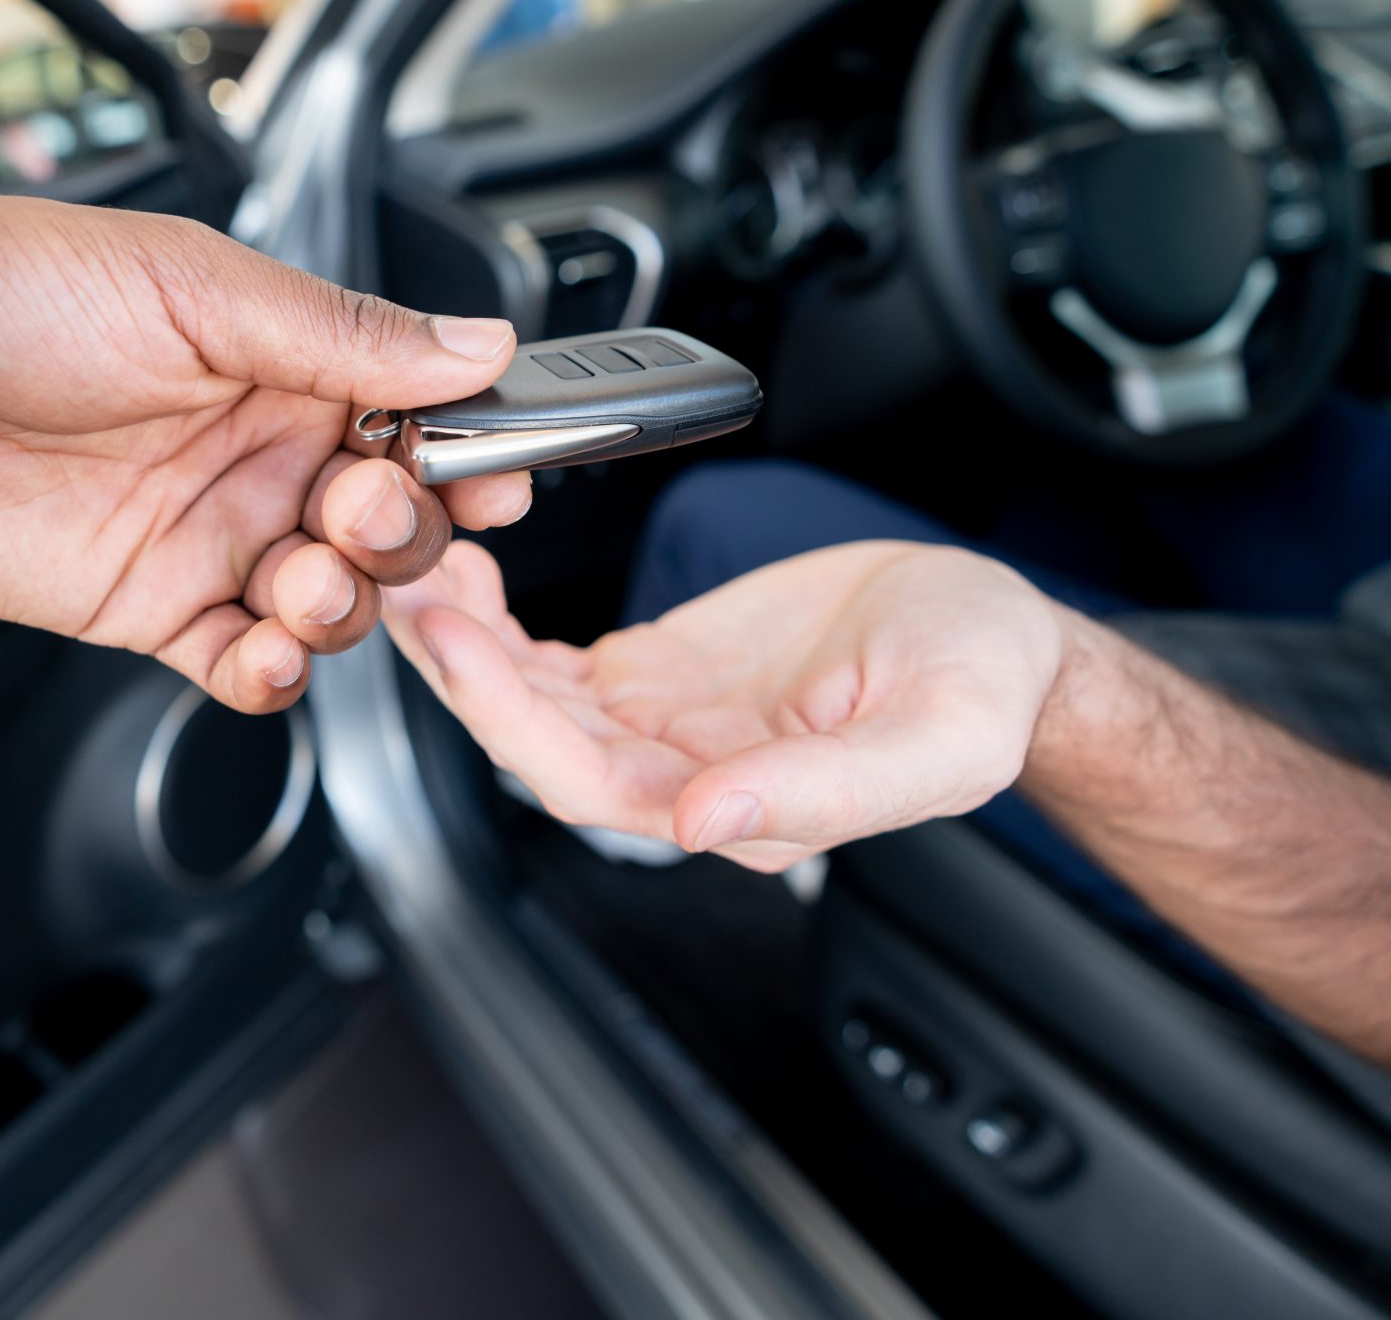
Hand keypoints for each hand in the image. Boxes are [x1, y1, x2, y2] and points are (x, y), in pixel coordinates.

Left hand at [0, 195, 532, 710]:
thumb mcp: (185, 286)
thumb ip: (338, 333)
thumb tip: (476, 345)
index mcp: (278, 355)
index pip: (417, 413)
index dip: (470, 448)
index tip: (498, 468)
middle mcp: (253, 445)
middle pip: (396, 521)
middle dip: (404, 531)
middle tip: (354, 507)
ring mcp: (203, 532)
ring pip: (333, 603)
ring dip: (342, 605)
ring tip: (292, 576)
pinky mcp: (144, 606)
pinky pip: (242, 667)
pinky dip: (272, 676)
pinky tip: (258, 652)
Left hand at [383, 540, 1068, 868]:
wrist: (991, 631)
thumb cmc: (984, 684)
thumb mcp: (937, 736)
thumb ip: (826, 791)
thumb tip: (709, 825)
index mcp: (737, 807)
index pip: (587, 780)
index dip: (510, 719)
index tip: (458, 640)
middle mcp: (681, 777)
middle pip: (534, 737)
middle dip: (460, 670)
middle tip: (399, 583)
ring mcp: (661, 725)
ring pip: (530, 698)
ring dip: (465, 642)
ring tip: (411, 565)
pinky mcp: (655, 674)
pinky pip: (551, 660)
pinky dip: (500, 623)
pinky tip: (464, 577)